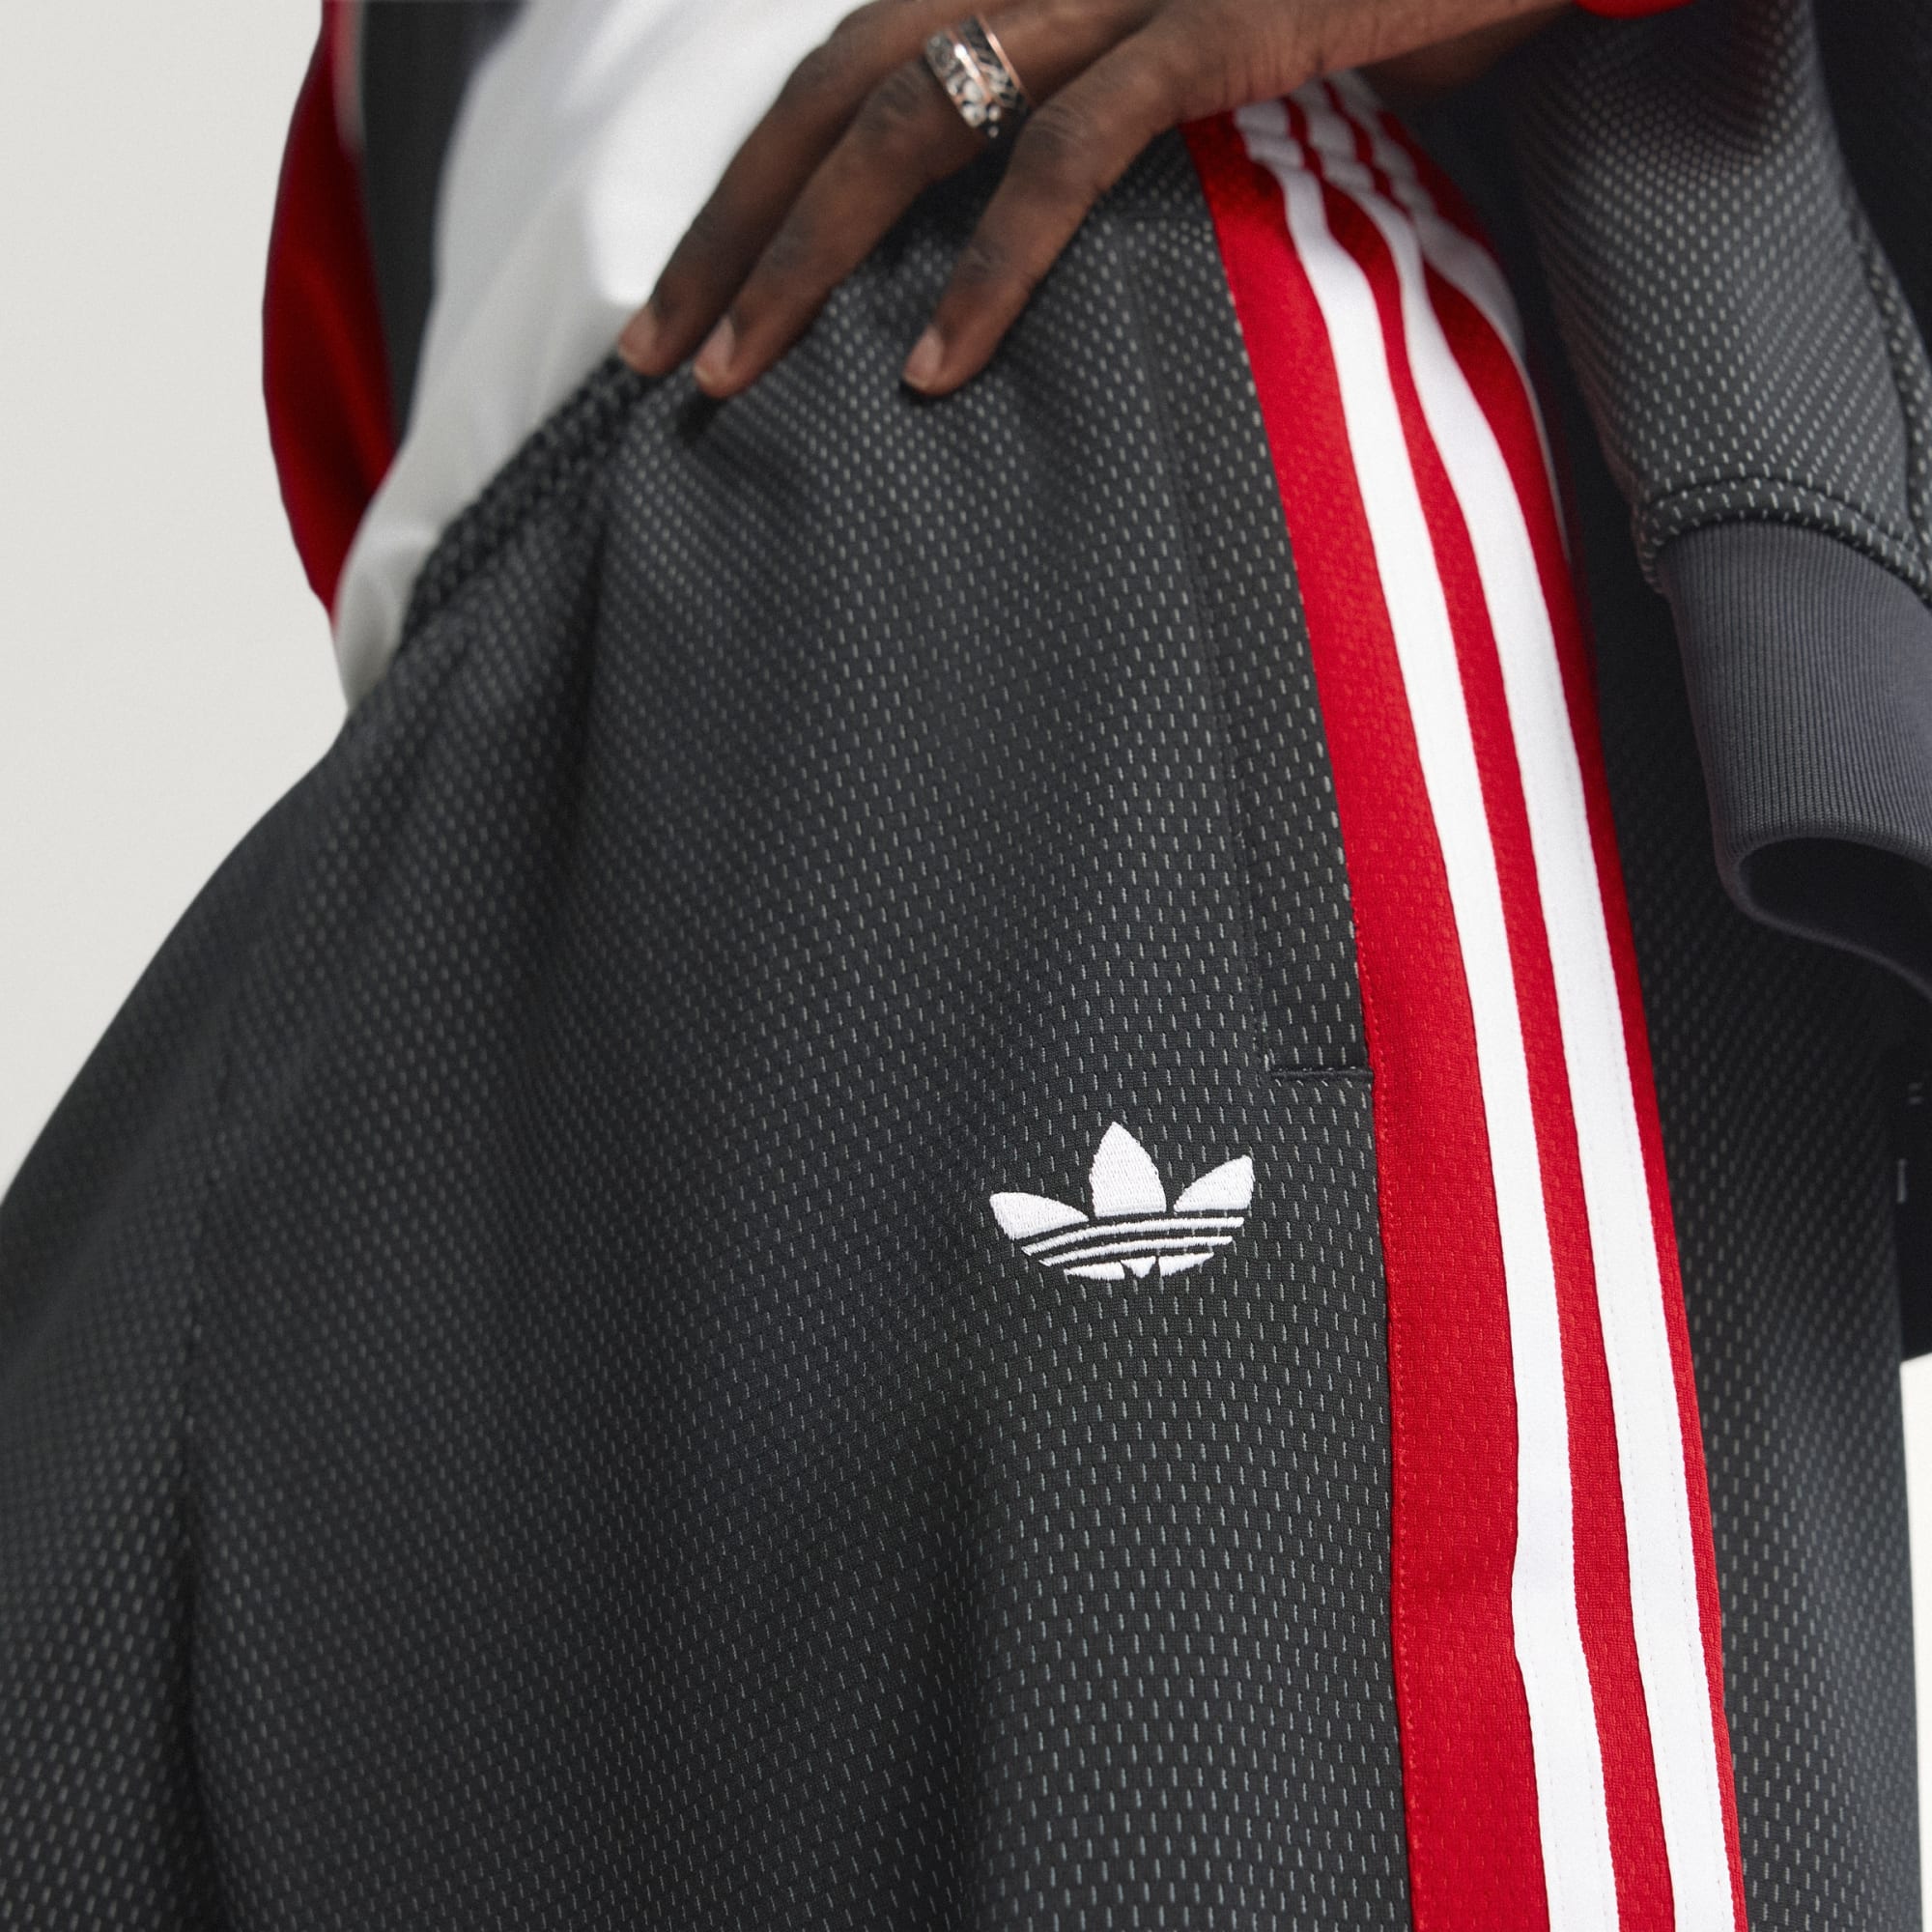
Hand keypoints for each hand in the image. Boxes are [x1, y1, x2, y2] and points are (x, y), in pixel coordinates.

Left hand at [618, 0, 1565, 399]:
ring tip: (739, 379)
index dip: (749, 187)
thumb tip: (1022, 228)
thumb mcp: (1202, 51)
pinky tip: (931, 367)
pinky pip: (1069, 154)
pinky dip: (991, 265)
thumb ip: (1098, 113)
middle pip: (834, 91)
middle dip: (731, 231)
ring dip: (808, 258)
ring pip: (912, 115)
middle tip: (656, 358)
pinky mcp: (1217, 20)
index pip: (846, 72)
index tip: (687, 302)